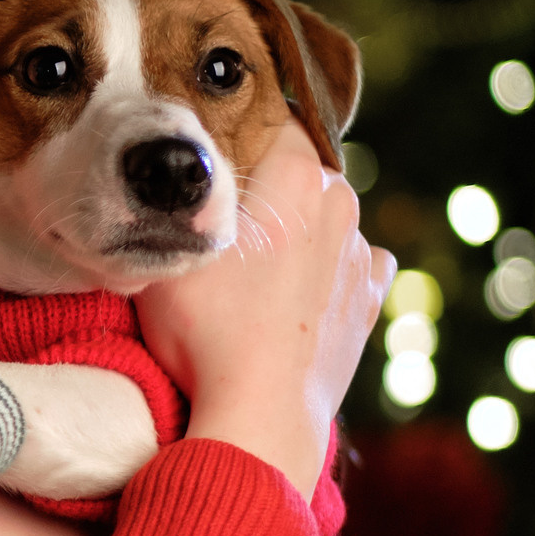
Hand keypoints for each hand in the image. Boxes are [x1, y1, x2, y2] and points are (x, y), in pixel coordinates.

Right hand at [136, 122, 392, 497]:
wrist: (259, 414)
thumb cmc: (204, 331)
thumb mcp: (164, 253)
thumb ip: (173, 203)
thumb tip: (174, 177)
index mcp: (296, 176)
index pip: (271, 121)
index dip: (235, 137)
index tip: (208, 164)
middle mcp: (340, 203)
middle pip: (299, 171)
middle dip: (266, 189)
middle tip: (219, 226)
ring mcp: (361, 253)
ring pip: (325, 218)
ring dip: (296, 233)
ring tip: (251, 275)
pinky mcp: (370, 299)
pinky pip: (351, 263)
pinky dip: (325, 271)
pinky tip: (290, 296)